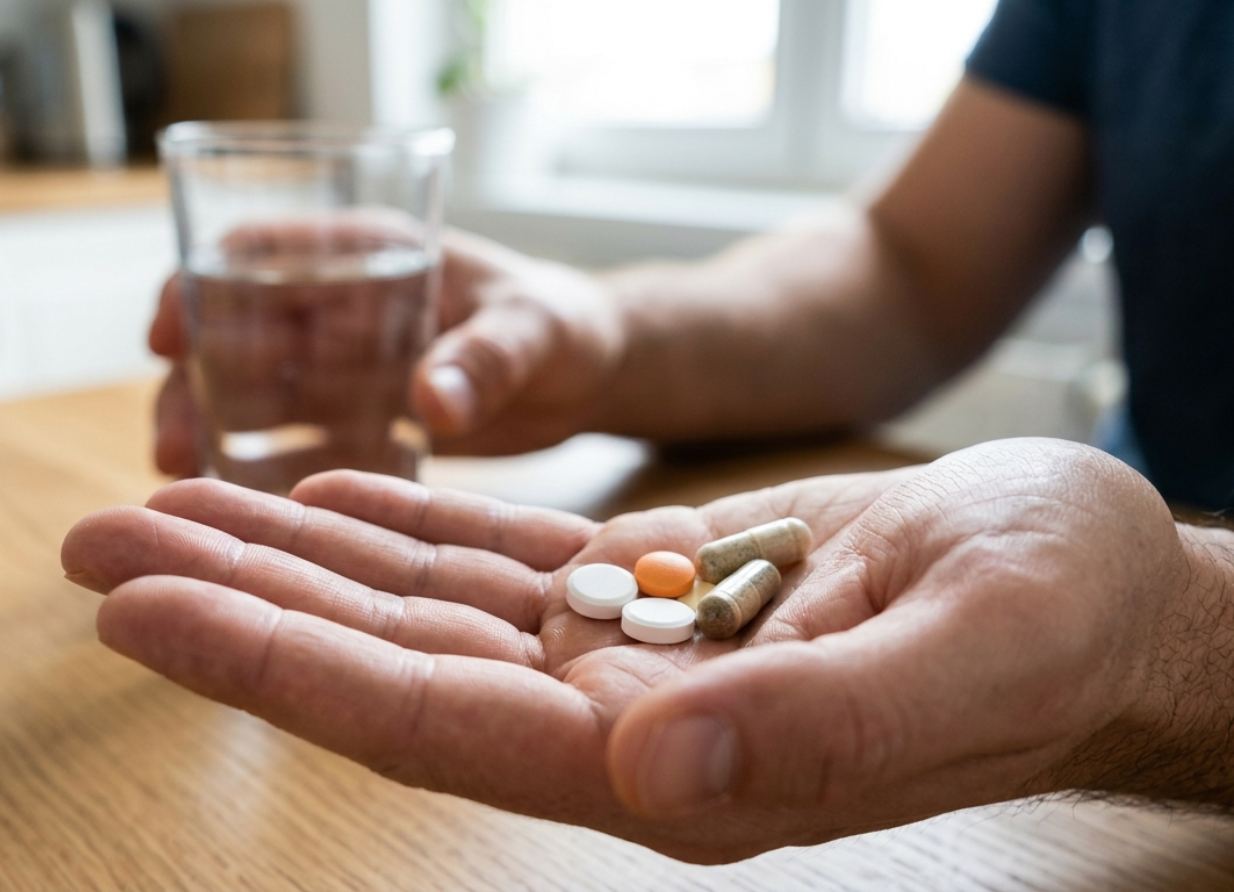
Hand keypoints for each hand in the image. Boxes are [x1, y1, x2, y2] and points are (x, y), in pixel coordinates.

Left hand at [61, 439, 1217, 861]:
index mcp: (694, 765)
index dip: (287, 667)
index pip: (444, 723)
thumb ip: (817, 730)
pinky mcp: (668, 587)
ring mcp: (644, 652)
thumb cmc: (1060, 613)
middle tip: (108, 541)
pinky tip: (341, 496)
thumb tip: (655, 773)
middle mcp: (639, 721)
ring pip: (438, 604)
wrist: (1097, 581)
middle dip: (251, 603)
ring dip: (309, 553)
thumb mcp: (969, 653)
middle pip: (402, 661)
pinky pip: (514, 560)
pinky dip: (419, 527)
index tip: (151, 610)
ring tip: (189, 502)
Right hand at [151, 225, 624, 475]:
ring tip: (197, 484)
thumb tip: (431, 401)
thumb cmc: (565, 325)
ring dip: (220, 432)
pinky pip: (305, 441)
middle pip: (240, 333)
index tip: (165, 338)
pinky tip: (258, 511)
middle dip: (195, 384)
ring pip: (259, 392)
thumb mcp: (537, 330)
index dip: (199, 284)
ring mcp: (349, 364)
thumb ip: (490, 356)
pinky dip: (277, 468)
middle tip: (175, 450)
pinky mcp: (366, 416)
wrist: (590, 371)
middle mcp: (344, 306)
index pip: (262, 251)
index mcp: (372, 255)